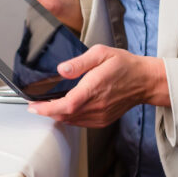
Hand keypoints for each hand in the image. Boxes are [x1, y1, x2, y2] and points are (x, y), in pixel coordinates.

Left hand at [26, 45, 168, 127]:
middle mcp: (97, 105)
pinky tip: (65, 110)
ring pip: (72, 121)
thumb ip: (80, 62)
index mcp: (94, 88)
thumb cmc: (124, 65)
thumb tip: (62, 69)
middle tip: (35, 105)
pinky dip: (69, 118)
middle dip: (47, 111)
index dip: (47, 108)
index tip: (33, 107)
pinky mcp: (103, 120)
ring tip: (47, 106)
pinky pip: (81, 123)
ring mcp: (100, 115)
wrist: (144, 80)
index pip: (66, 104)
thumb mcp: (101, 53)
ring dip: (57, 115)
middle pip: (65, 115)